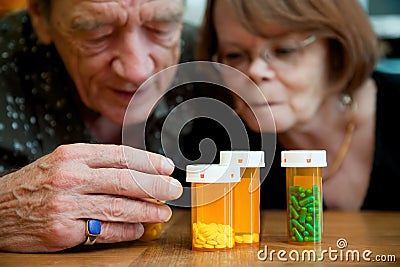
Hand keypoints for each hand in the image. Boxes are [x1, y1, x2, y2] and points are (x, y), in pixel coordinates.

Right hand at [0, 143, 181, 251]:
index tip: (167, 168)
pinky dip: (125, 231)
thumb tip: (138, 172)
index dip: (149, 161)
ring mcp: (65, 204)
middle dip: (155, 186)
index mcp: (74, 155)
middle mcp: (71, 177)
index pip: (121, 155)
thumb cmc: (38, 184)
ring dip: (146, 211)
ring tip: (162, 212)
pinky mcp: (61, 229)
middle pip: (125, 180)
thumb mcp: (65, 162)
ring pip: (118, 207)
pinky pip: (102, 231)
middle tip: (174, 190)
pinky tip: (138, 229)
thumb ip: (98, 165)